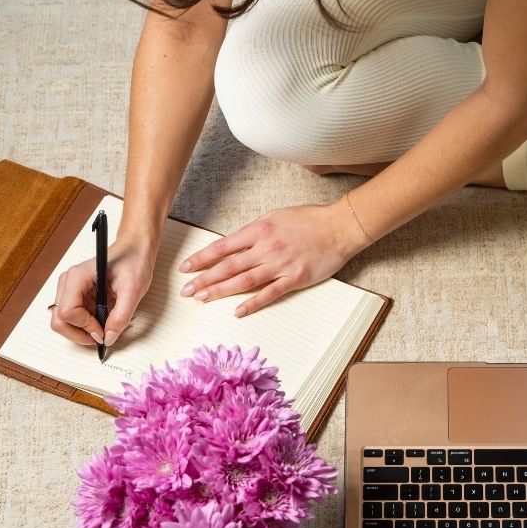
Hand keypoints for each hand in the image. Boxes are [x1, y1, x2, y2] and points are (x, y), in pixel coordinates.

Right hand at [51, 234, 155, 346]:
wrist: (135, 250)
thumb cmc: (133, 261)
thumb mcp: (133, 290)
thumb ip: (121, 316)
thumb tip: (108, 338)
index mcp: (77, 277)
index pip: (67, 312)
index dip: (84, 326)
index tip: (103, 332)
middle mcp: (69, 283)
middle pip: (59, 319)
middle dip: (79, 333)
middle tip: (101, 338)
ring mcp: (71, 290)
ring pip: (64, 321)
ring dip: (83, 330)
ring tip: (105, 327)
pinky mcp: (78, 295)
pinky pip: (75, 317)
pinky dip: (87, 324)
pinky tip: (104, 321)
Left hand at [178, 202, 369, 315]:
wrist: (340, 227)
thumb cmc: (311, 219)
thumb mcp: (277, 216)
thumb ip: (256, 230)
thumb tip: (236, 242)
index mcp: (259, 230)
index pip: (223, 246)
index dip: (202, 258)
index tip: (186, 268)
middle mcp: (266, 248)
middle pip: (228, 266)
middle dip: (204, 278)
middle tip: (187, 290)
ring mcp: (280, 264)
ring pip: (243, 281)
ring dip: (220, 291)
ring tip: (202, 299)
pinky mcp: (294, 278)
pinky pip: (269, 293)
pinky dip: (252, 303)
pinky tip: (237, 311)